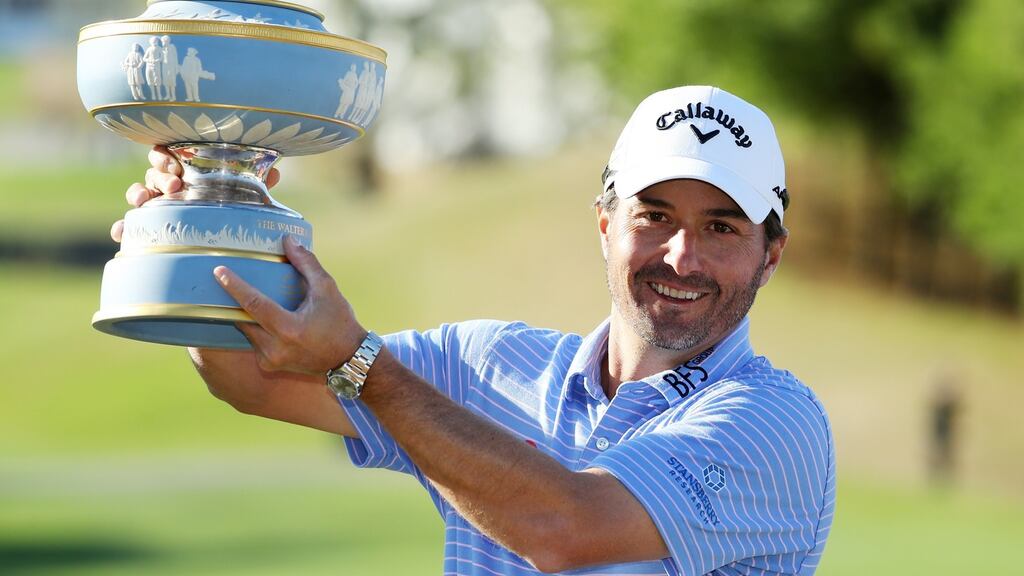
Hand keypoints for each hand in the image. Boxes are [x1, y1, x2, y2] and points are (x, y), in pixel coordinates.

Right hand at [110, 145, 280, 241]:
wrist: (222, 238)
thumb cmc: (229, 206)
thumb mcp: (243, 194)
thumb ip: (255, 183)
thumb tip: (275, 173)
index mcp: (187, 170)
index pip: (168, 154)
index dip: (166, 155)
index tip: (175, 163)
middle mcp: (169, 184)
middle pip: (154, 172)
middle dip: (161, 176)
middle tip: (175, 186)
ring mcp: (157, 204)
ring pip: (139, 192)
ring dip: (138, 193)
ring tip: (143, 201)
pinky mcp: (150, 225)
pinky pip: (131, 224)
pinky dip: (123, 226)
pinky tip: (121, 232)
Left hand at [215, 235, 363, 375]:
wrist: (350, 359)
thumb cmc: (340, 322)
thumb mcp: (327, 289)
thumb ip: (306, 264)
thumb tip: (288, 240)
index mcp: (289, 328)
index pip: (254, 304)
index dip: (235, 286)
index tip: (218, 272)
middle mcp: (275, 348)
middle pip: (242, 319)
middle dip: (233, 301)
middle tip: (223, 282)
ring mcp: (270, 360)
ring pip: (245, 331)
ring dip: (244, 315)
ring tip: (242, 298)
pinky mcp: (269, 365)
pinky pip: (252, 342)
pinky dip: (254, 328)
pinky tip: (259, 318)